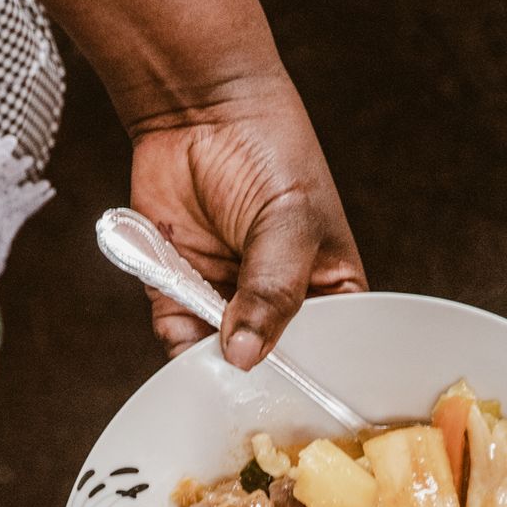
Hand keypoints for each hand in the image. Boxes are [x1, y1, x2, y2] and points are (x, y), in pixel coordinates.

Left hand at [129, 72, 366, 366]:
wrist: (199, 109)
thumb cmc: (269, 152)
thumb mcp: (288, 222)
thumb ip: (272, 291)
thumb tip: (244, 356)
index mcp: (327, 292)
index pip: (328, 353)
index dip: (312, 377)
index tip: (298, 397)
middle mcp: (276, 306)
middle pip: (270, 366)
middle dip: (258, 377)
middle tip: (251, 388)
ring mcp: (226, 304)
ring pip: (220, 361)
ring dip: (213, 367)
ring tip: (217, 361)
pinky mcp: (179, 296)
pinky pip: (178, 340)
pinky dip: (178, 347)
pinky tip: (188, 338)